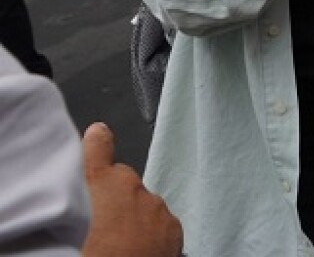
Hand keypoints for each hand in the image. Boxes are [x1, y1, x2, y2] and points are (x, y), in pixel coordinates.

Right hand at [81, 123, 183, 256]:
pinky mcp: (174, 227)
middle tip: (101, 224)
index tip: (98, 132)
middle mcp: (135, 191)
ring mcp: (158, 208)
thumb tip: (79, 211)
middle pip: (124, 184)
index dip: (98, 141)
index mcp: (104, 186)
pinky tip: (140, 250)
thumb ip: (77, 210)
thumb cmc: (97, 253)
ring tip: (120, 243)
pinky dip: (152, 232)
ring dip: (134, 217)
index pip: (100, 152)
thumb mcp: (74, 230)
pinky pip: (160, 223)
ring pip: (143, 205)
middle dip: (115, 197)